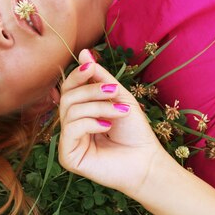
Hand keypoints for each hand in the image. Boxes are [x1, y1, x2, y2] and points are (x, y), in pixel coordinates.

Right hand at [58, 49, 166, 198]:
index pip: (68, 89)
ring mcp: (68, 142)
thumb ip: (99, 77)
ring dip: (98, 107)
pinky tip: (107, 127)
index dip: (77, 75)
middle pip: (67, 97)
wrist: (147, 161)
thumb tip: (83, 52)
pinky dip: (90, 123)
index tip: (91, 67)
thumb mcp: (118, 96)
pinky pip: (71, 129)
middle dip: (91, 91)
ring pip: (71, 111)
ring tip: (120, 112)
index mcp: (80, 112)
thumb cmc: (135, 131)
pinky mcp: (68, 157)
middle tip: (114, 92)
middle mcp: (70, 126)